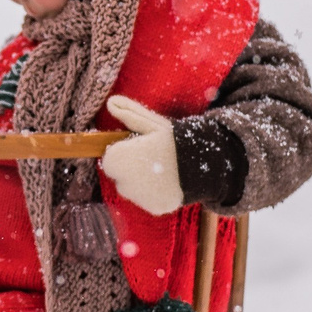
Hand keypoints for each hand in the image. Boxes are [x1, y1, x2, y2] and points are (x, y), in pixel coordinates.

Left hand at [101, 95, 183, 216]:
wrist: (202, 163)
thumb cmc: (173, 140)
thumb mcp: (151, 124)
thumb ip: (128, 114)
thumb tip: (110, 103)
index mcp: (117, 160)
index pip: (109, 159)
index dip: (123, 151)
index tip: (140, 146)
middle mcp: (123, 183)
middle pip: (119, 176)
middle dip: (130, 167)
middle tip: (152, 157)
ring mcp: (138, 198)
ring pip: (133, 190)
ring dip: (141, 182)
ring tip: (163, 169)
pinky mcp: (154, 208)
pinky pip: (148, 200)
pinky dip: (155, 194)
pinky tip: (169, 182)